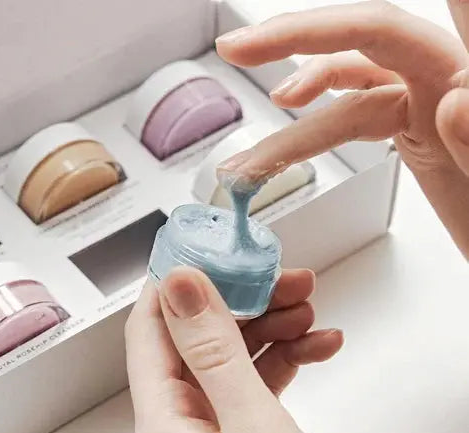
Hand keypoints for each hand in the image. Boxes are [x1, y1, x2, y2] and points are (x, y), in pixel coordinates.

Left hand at [125, 267, 342, 432]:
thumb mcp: (253, 426)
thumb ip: (216, 354)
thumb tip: (182, 286)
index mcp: (162, 424)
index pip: (149, 330)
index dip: (175, 284)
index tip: (208, 249)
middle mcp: (177, 429)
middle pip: (197, 342)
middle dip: (245, 304)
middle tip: (284, 281)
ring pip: (230, 361)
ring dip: (271, 331)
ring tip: (307, 312)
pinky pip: (253, 388)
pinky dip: (283, 363)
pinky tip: (316, 347)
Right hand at [215, 0, 468, 257]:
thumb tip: (455, 99)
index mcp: (467, 81)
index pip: (393, 29)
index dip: (341, 19)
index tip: (272, 24)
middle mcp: (446, 78)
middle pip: (360, 40)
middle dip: (294, 40)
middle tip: (240, 47)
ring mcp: (426, 101)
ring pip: (343, 94)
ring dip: (290, 128)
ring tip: (247, 160)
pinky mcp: (412, 125)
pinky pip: (351, 116)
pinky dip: (311, 131)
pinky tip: (290, 129)